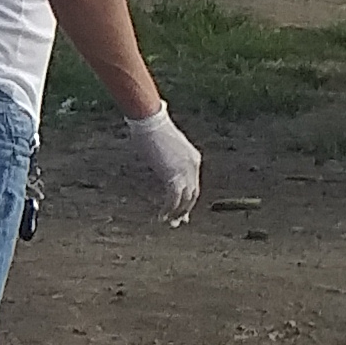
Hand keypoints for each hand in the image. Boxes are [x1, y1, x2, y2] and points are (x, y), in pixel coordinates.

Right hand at [119, 105, 201, 224]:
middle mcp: (194, 167)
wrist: (152, 122)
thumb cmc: (152, 128)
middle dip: (185, 209)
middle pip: (193, 194)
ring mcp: (186, 172)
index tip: (182, 209)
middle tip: (178, 221)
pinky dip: (168, 209)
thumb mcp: (165, 147)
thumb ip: (167, 158)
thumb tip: (159, 161)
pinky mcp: (174, 176)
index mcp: (194, 159)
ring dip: (177, 212)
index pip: (194, 183)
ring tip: (168, 222)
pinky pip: (174, 199)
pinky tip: (162, 216)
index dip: (188, 198)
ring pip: (186, 200)